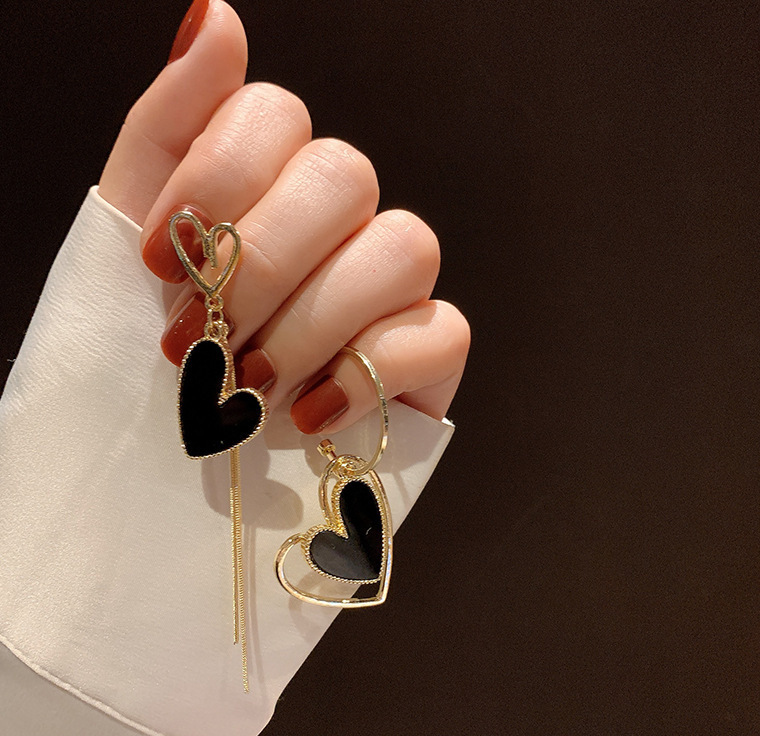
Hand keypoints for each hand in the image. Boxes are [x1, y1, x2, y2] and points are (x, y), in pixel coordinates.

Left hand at [98, 0, 468, 434]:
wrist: (177, 477)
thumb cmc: (151, 364)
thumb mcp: (130, 246)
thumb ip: (169, 130)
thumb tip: (217, 12)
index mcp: (265, 185)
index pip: (274, 114)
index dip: (218, 177)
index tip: (158, 262)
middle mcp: (338, 223)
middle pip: (343, 174)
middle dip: (260, 263)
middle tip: (200, 340)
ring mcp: (391, 287)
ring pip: (404, 246)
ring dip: (312, 323)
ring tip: (251, 386)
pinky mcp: (428, 355)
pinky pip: (442, 332)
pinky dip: (365, 374)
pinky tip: (306, 415)